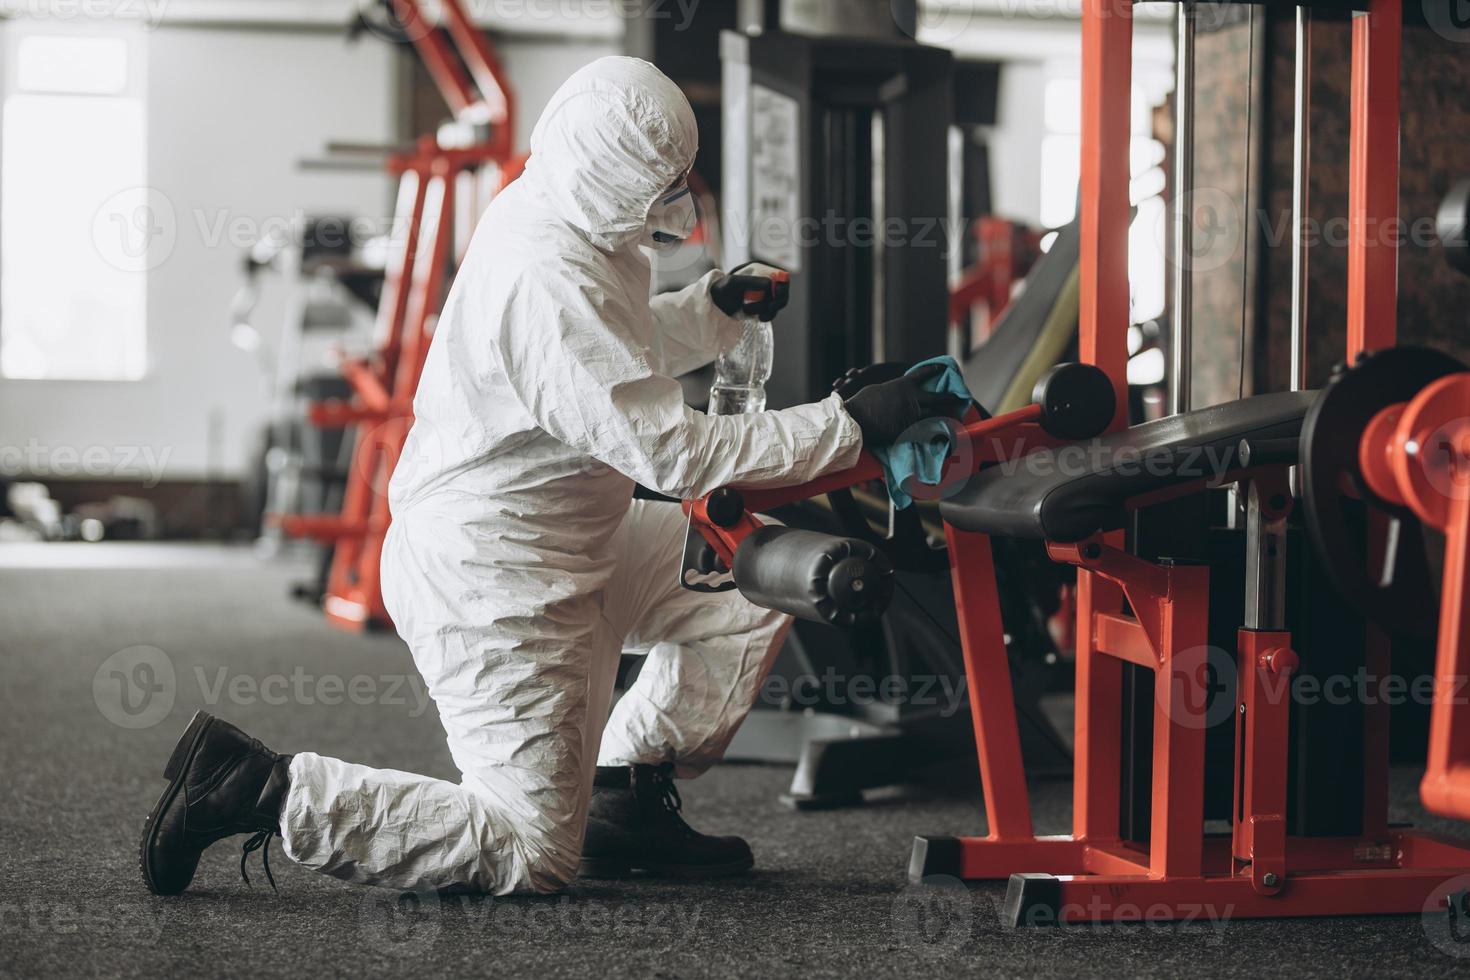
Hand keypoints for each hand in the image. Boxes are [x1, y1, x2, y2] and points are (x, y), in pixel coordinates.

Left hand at [710, 263, 789, 320]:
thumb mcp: (734, 283)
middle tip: (769, 306)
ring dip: (770, 310)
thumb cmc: (721, 288)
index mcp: (761, 270)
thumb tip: (770, 285)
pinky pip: (771, 313)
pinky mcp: (761, 308)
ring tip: (753, 312)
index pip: (781, 276)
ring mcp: (764, 295)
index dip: (783, 285)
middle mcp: (765, 281)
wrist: (713, 303)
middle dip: (778, 301)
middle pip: (783, 292)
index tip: (776, 293)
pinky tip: (759, 318)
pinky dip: (767, 316)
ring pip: (778, 304)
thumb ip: (752, 282)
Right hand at [841, 363, 968, 447]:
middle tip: (959, 399)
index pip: (923, 374)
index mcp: (904, 385)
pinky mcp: (910, 431)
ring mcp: (913, 415)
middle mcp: (913, 399)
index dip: (935, 370)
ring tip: (955, 419)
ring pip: (936, 416)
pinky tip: (944, 438)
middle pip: (938, 398)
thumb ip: (891, 391)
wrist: (858, 419)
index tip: (943, 368)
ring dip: (947, 418)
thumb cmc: (863, 402)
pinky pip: (927, 433)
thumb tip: (892, 395)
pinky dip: (936, 436)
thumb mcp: (878, 390)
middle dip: (951, 398)